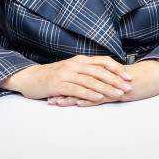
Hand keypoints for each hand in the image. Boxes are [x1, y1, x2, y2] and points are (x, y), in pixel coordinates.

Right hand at [0, 55, 132, 104]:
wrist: (29, 78)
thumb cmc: (52, 76)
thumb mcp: (70, 70)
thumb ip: (85, 72)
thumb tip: (105, 76)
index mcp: (79, 60)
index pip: (102, 61)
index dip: (117, 68)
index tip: (128, 76)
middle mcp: (74, 64)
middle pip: (99, 71)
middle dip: (115, 79)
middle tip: (127, 87)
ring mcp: (66, 74)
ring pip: (90, 80)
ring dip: (106, 88)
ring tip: (118, 94)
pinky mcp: (58, 84)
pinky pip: (77, 89)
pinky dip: (89, 93)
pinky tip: (98, 98)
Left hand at [47, 60, 158, 106]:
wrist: (151, 76)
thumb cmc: (133, 81)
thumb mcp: (114, 83)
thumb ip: (101, 85)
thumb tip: (88, 91)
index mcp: (99, 75)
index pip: (78, 80)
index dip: (64, 86)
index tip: (50, 92)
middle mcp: (102, 78)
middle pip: (78, 85)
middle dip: (63, 92)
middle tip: (49, 98)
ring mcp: (109, 85)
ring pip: (87, 91)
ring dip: (72, 97)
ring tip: (58, 103)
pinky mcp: (118, 92)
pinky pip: (103, 96)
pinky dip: (90, 100)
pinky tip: (80, 103)